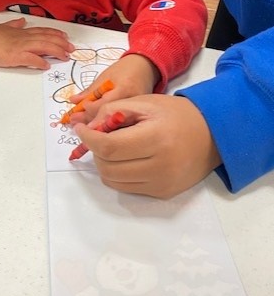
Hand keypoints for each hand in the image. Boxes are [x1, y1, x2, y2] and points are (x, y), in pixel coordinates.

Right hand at [0, 17, 74, 68]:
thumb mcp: (3, 27)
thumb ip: (14, 24)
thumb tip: (21, 21)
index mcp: (21, 32)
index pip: (43, 31)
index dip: (55, 34)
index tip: (66, 37)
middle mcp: (23, 37)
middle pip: (47, 38)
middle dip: (61, 43)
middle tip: (72, 48)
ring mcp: (19, 46)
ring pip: (43, 46)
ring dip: (56, 51)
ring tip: (65, 56)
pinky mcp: (13, 56)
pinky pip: (30, 59)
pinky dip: (39, 62)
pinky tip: (46, 65)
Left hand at [68, 54, 160, 121]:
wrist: (145, 68)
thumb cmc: (125, 69)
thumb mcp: (105, 76)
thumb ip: (90, 91)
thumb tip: (73, 101)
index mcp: (125, 89)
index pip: (104, 105)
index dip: (88, 109)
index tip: (76, 112)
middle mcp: (134, 103)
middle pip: (109, 119)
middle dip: (90, 123)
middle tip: (75, 124)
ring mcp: (140, 112)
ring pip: (115, 126)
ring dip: (98, 128)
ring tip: (84, 128)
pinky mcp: (141, 118)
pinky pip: (123, 127)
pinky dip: (109, 128)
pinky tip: (98, 129)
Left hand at [74, 94, 221, 198]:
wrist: (213, 134)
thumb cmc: (176, 114)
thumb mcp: (145, 102)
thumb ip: (112, 111)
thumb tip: (86, 126)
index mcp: (156, 139)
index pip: (109, 147)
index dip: (89, 139)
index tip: (81, 130)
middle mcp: (160, 166)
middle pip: (108, 167)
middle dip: (95, 151)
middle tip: (98, 136)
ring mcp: (162, 183)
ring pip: (113, 181)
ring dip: (104, 164)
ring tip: (113, 146)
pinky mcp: (162, 193)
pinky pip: (127, 187)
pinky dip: (118, 174)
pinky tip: (127, 158)